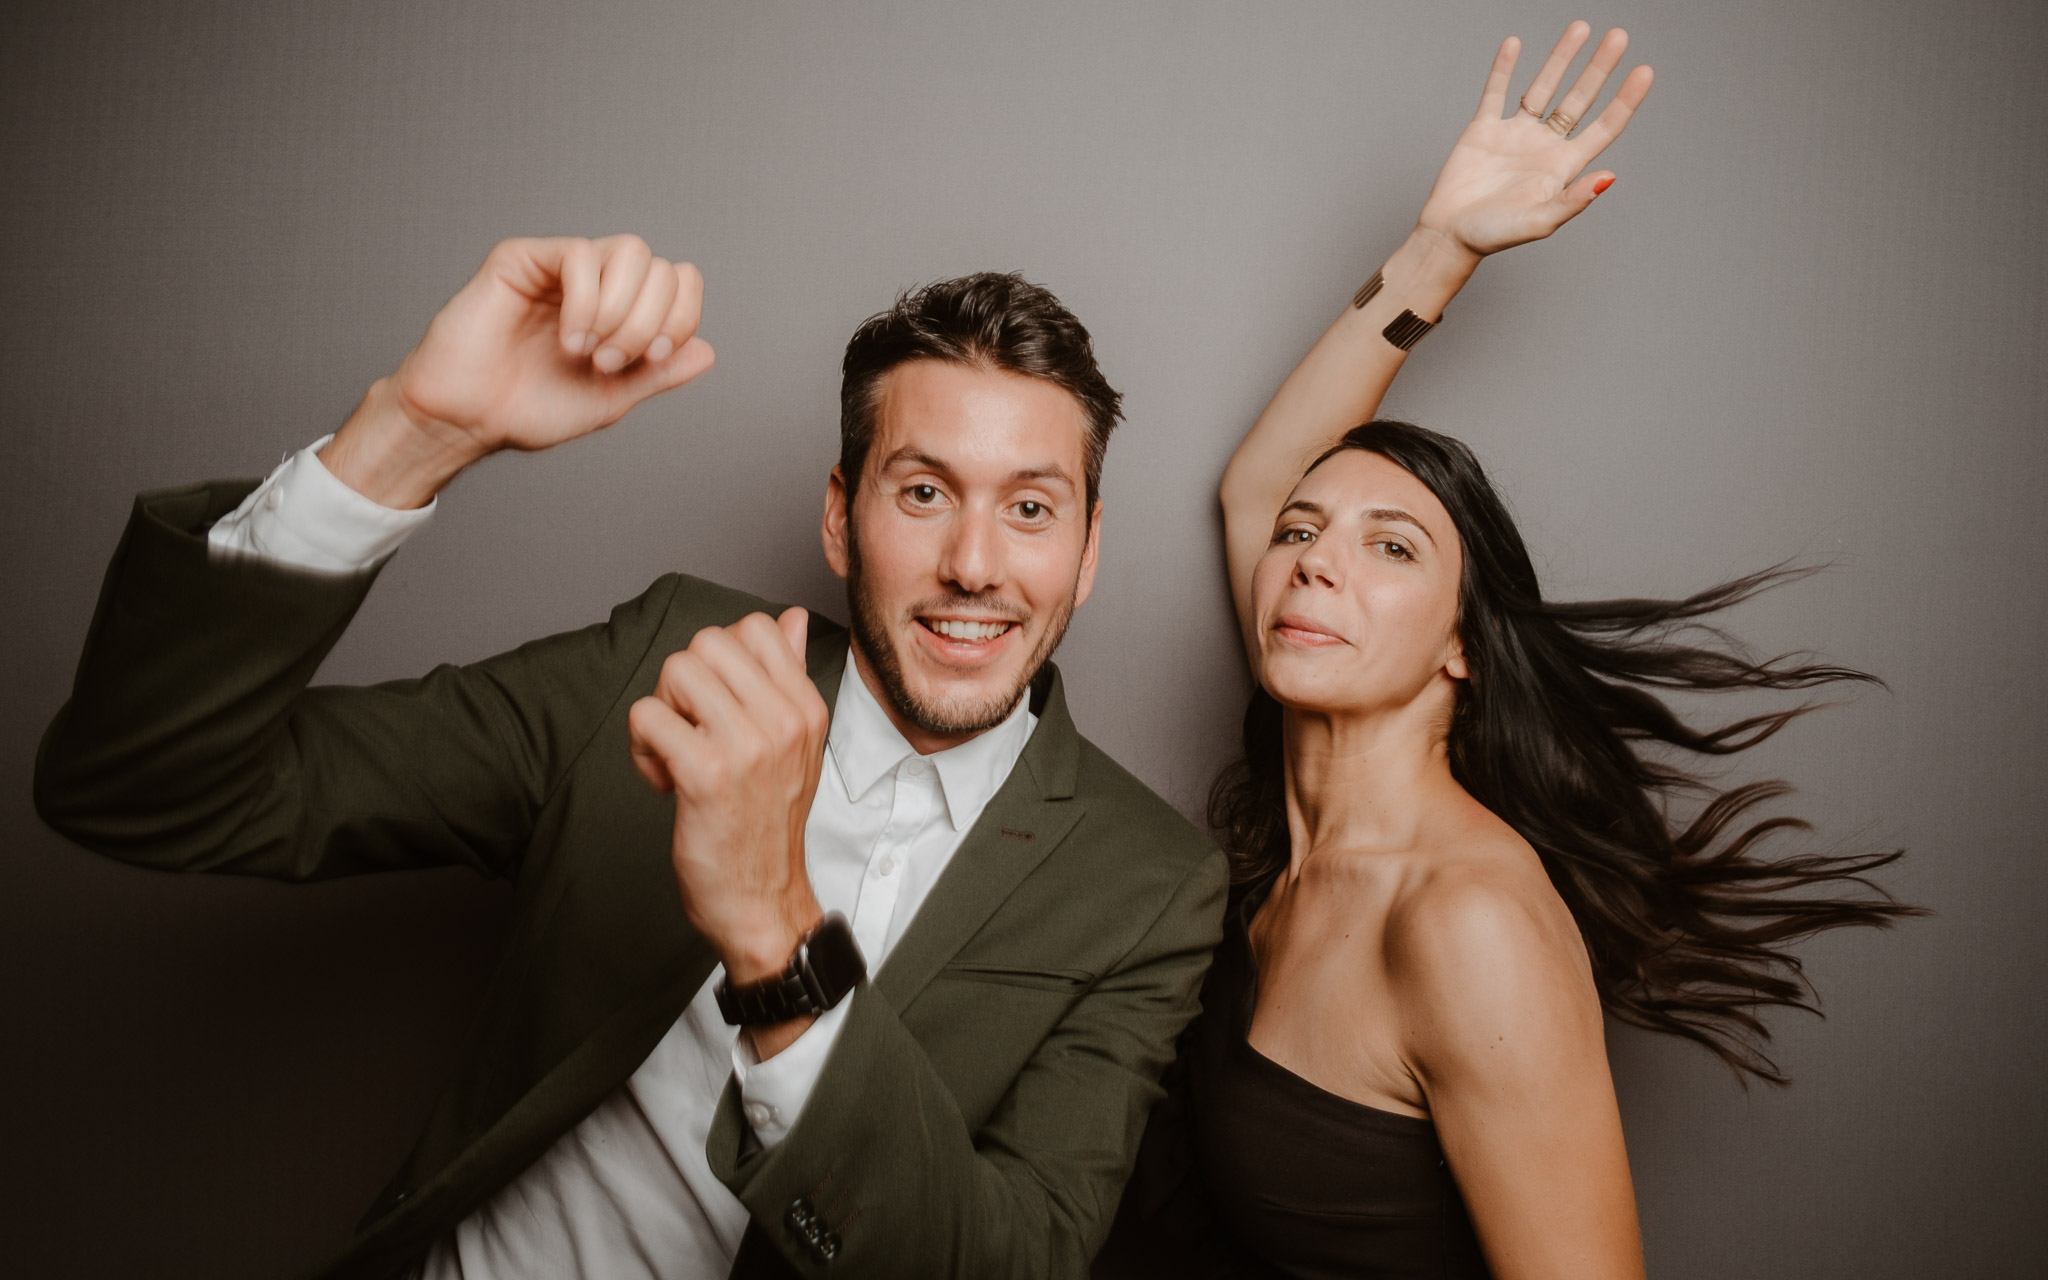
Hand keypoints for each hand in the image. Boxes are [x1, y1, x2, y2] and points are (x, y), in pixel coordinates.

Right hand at [321, 235, 715, 506]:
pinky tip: (568, 337)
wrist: (470, 419)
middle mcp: (596, 282)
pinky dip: (587, 302)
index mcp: (621, 310)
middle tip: (611, 363)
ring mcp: (561, 267)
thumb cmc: (529, 409)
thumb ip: (659, 374)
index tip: (654, 359)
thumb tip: (708, 351)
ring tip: (588, 352)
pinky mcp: (524, 259)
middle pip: (661, 268)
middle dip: (648, 323)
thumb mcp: (612, 398)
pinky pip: (581, 255)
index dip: (682, 316)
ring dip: (621, 311)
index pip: (680, 281)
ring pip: (631, 252)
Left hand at [628, 608, 829, 992]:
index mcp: (806, 707)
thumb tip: (787, 617)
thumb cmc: (767, 824)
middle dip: (683, 684)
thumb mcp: (795, 745)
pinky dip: (642, 748)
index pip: (756, 627)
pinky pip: (648, 717)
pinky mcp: (707, 775)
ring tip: (676, 754)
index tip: (719, 707)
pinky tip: (664, 781)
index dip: (720, 660)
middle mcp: (784, 720)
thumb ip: (788, 675)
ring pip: (675, 670)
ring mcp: (748, 746)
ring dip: (661, 713)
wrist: (762, 901)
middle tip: (691, 731)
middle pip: (706, 642)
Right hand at [1415, 22, 1654, 260]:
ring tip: (1580, 28)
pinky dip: (1504, 68)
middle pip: (1579, 99)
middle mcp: (1544, 146)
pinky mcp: (1484, 130)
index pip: (1603, 127)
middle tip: (1618, 37)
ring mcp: (1515, 135)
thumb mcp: (1539, 221)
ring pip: (1543, 88)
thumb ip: (1573, 200)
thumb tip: (1610, 177)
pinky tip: (1515, 44)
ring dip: (1561, 58)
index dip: (1625, 100)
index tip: (1645, 71)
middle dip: (1599, 68)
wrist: (1449, 235)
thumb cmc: (1495, 235)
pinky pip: (1495, 92)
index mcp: (1563, 167)